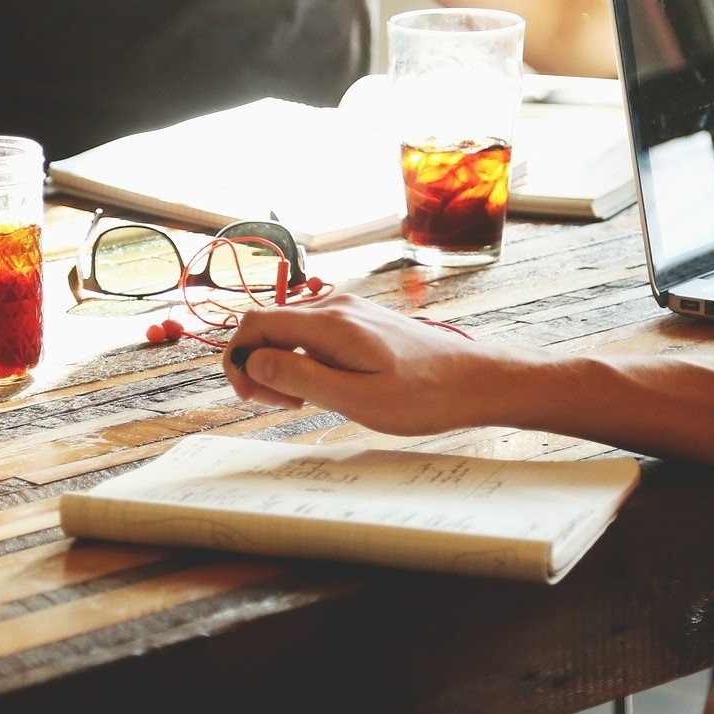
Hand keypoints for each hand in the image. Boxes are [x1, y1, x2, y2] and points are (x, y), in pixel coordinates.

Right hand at [223, 293, 503, 434]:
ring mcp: (349, 312)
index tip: (252, 397)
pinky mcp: (360, 322)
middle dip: (260, 366)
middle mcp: (335, 307)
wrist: (474, 380)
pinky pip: (313, 335)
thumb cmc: (423, 395)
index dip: (238, 360)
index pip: (255, 323)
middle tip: (285, 406)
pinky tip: (328, 388)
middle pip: (269, 326)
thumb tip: (251, 362)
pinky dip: (306, 361)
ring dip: (283, 366)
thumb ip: (301, 378)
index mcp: (330, 323)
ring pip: (290, 332)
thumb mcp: (357, 398)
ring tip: (309, 401)